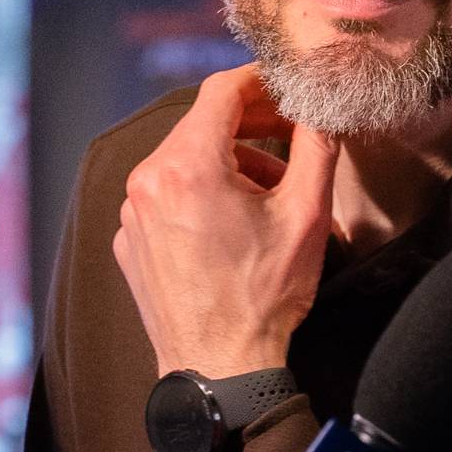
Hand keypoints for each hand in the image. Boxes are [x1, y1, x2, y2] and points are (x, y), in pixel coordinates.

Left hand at [116, 66, 339, 379]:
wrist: (219, 370)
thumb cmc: (263, 297)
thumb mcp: (307, 215)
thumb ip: (317, 146)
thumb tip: (322, 106)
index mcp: (186, 166)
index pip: (221, 91)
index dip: (260, 80)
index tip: (286, 85)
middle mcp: (147, 181)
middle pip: (201, 125)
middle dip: (250, 123)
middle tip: (291, 131)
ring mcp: (131, 214)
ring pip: (183, 161)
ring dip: (228, 162)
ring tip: (271, 189)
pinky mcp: (129, 242)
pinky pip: (166, 197)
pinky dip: (200, 194)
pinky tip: (234, 223)